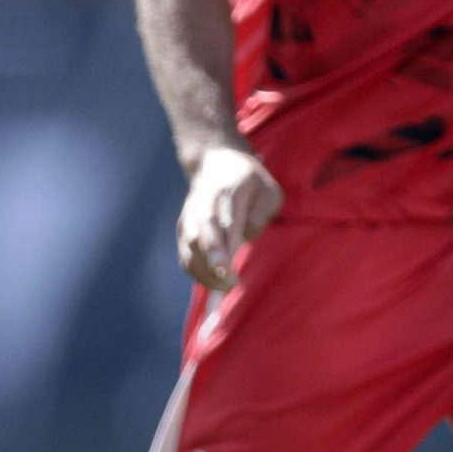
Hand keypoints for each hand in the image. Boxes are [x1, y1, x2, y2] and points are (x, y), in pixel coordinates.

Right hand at [177, 143, 281, 290]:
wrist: (215, 162)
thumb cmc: (249, 180)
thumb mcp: (268, 189)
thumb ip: (261, 213)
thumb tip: (244, 237)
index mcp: (227, 192)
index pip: (221, 223)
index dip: (220, 248)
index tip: (225, 269)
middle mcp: (203, 204)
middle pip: (199, 236)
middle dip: (209, 262)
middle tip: (226, 284)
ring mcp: (189, 216)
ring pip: (188, 248)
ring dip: (203, 272)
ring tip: (224, 289)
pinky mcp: (183, 228)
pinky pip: (185, 254)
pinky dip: (195, 272)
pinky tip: (212, 284)